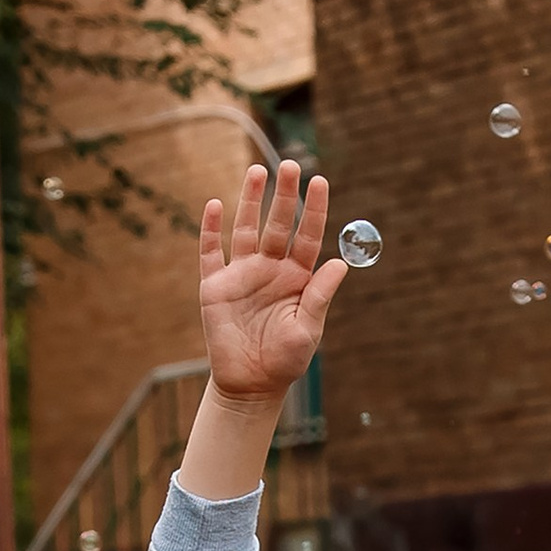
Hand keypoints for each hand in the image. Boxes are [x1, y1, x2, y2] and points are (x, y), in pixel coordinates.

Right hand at [197, 160, 346, 408]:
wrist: (249, 385)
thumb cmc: (284, 361)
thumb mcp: (307, 330)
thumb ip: (320, 296)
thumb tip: (339, 263)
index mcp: (297, 278)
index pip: (308, 236)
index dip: (314, 209)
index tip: (320, 181)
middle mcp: (270, 269)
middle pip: (278, 224)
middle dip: (284, 195)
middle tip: (290, 165)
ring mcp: (242, 275)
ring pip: (246, 229)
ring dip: (250, 201)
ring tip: (257, 171)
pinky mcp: (215, 287)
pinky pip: (211, 253)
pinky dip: (211, 229)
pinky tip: (215, 205)